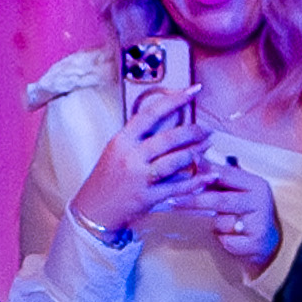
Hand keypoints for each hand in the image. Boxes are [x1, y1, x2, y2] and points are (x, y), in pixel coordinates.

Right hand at [69, 83, 209, 241]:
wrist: (93, 211)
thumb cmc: (107, 180)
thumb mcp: (116, 151)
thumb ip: (138, 137)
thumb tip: (166, 120)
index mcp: (122, 140)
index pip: (151, 113)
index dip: (174, 99)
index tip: (193, 91)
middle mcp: (130, 156)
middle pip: (168, 138)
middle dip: (193, 131)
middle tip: (206, 129)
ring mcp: (139, 177)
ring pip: (174, 160)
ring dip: (196, 152)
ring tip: (207, 146)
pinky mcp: (147, 197)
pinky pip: (177, 187)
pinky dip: (196, 181)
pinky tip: (209, 176)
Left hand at [192, 148, 282, 269]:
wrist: (270, 242)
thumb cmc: (247, 211)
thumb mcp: (240, 190)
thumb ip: (220, 177)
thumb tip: (194, 159)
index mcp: (256, 184)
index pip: (225, 176)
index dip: (202, 174)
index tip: (180, 172)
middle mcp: (260, 202)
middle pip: (220, 200)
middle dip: (194, 201)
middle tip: (172, 202)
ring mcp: (259, 224)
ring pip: (221, 223)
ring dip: (215, 225)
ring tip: (225, 224)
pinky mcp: (255, 244)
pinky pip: (227, 241)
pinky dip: (223, 240)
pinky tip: (231, 238)